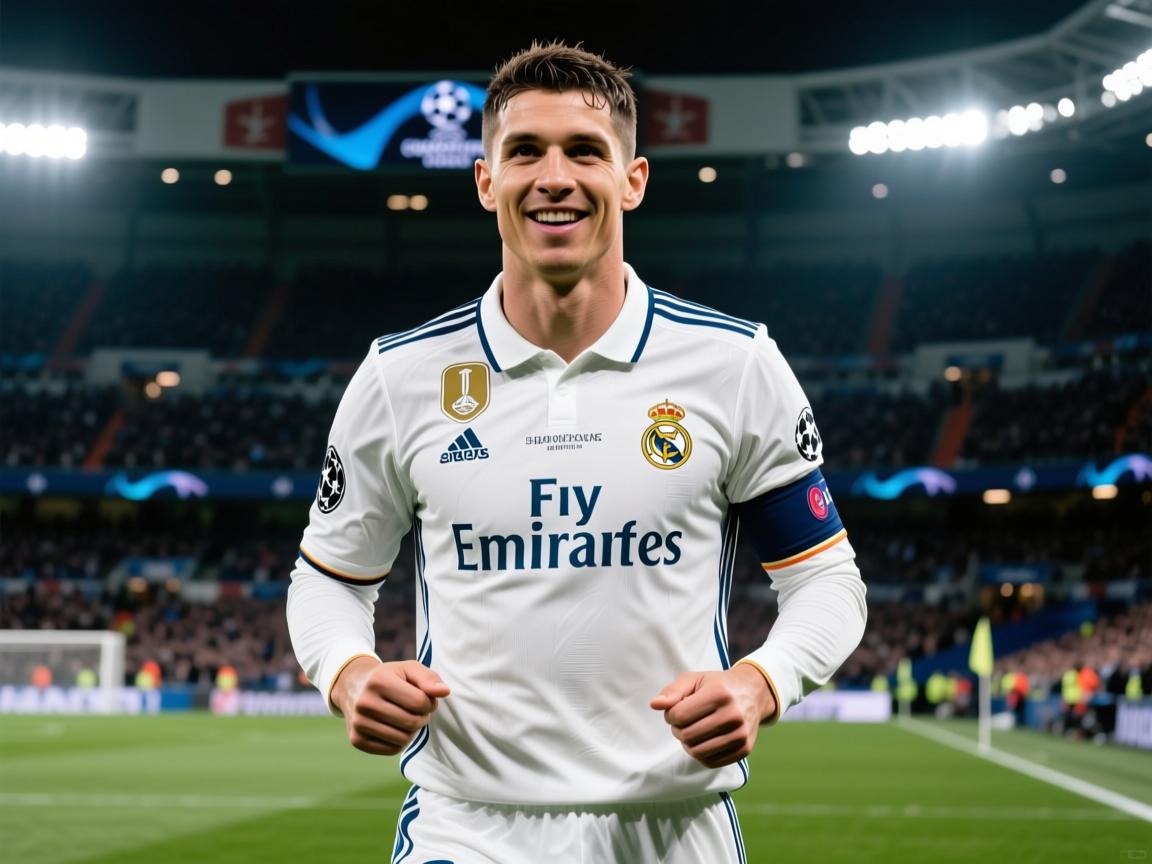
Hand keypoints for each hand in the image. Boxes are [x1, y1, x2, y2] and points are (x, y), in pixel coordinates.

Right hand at [331, 657, 450, 755]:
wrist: (354, 687)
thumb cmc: (389, 677)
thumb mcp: (409, 669)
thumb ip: (429, 678)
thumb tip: (445, 692)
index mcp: (378, 681)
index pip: (419, 702)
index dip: (430, 703)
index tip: (426, 699)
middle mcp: (365, 702)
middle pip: (411, 722)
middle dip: (422, 717)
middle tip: (418, 710)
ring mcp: (358, 723)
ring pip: (403, 739)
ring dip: (412, 731)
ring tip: (407, 718)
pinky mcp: (357, 740)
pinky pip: (392, 749)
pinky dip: (400, 741)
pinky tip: (395, 727)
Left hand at [650, 664, 775, 767]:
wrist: (753, 693)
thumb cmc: (717, 685)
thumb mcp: (694, 679)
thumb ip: (672, 691)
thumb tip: (654, 705)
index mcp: (719, 694)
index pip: (679, 715)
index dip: (670, 714)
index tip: (676, 709)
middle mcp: (733, 715)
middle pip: (687, 736)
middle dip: (678, 729)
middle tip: (683, 721)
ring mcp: (740, 735)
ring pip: (697, 752)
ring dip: (687, 743)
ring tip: (692, 730)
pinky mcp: (744, 750)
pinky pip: (710, 762)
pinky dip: (701, 753)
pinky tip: (704, 739)